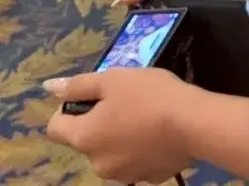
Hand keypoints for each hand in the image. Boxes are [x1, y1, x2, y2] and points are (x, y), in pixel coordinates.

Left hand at [45, 67, 195, 183]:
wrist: (192, 123)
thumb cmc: (149, 95)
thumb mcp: (112, 79)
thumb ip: (79, 85)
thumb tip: (49, 88)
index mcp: (84, 138)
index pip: (55, 127)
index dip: (69, 108)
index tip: (93, 95)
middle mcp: (97, 164)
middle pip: (87, 139)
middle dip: (100, 121)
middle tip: (125, 100)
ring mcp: (123, 175)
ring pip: (111, 151)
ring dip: (119, 136)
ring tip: (145, 115)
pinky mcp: (147, 179)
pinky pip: (135, 160)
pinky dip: (140, 148)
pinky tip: (158, 133)